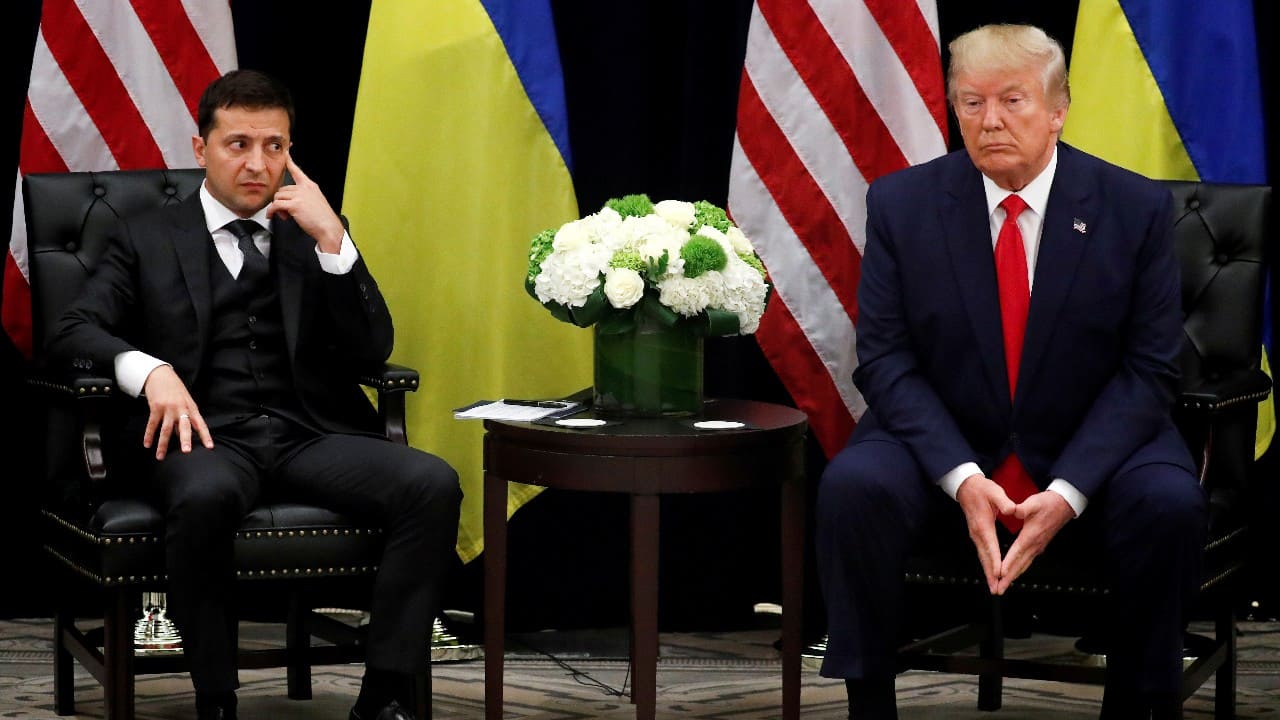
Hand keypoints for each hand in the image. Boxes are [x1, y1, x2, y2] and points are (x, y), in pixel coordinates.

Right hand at [141, 365, 212, 459]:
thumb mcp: (186, 401)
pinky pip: (152, 424)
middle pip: (184, 426)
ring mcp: (168, 408)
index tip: (210, 447)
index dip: (205, 436)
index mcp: (191, 408)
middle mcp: (181, 409)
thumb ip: (186, 417)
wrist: (161, 375)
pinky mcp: (156, 407)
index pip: (200, 424)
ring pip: (166, 429)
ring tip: (160, 457)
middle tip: (186, 451)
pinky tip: (147, 444)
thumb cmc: (176, 390)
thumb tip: (184, 435)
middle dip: (185, 439)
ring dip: (163, 444)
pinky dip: (149, 435)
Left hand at [266, 152, 344, 252]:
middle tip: (286, 212)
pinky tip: (273, 216)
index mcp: (310, 186)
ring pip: (278, 196)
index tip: (286, 154)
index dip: (290, 162)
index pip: (297, 171)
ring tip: (285, 216)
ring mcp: (300, 195)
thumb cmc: (323, 220)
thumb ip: (304, 198)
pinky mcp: (294, 204)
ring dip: (277, 207)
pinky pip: (276, 205)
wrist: (329, 228)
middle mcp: (305, 188)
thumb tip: (290, 202)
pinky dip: (272, 211)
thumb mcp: (316, 203)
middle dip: (281, 201)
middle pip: (282, 189)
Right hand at [955, 473, 1016, 594]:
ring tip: (993, 586)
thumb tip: (1012, 509)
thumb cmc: (982, 489)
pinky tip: (990, 572)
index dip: (995, 560)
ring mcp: (975, 535)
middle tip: (996, 589)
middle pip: (984, 557)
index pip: (991, 545)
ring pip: (982, 557)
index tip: (999, 573)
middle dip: (990, 574)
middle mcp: (977, 533)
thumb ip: (1004, 501)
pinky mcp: (976, 535)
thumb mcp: (994, 491)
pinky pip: (982, 553)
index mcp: (983, 524)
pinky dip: (986, 564)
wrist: (966, 487)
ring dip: (988, 572)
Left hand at [994, 491, 1073, 593]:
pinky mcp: (1039, 546)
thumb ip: (1021, 508)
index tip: (1000, 574)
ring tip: (1004, 586)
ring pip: (1024, 565)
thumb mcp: (1033, 503)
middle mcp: (1035, 545)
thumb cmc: (1049, 503)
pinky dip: (1019, 569)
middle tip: (998, 589)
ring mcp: (1038, 547)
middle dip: (1008, 578)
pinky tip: (1015, 573)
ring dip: (1013, 576)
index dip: (1008, 564)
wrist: (1064, 505)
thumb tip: (1012, 510)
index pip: (1016, 553)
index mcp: (1031, 536)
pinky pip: (1027, 561)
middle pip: (1019, 565)